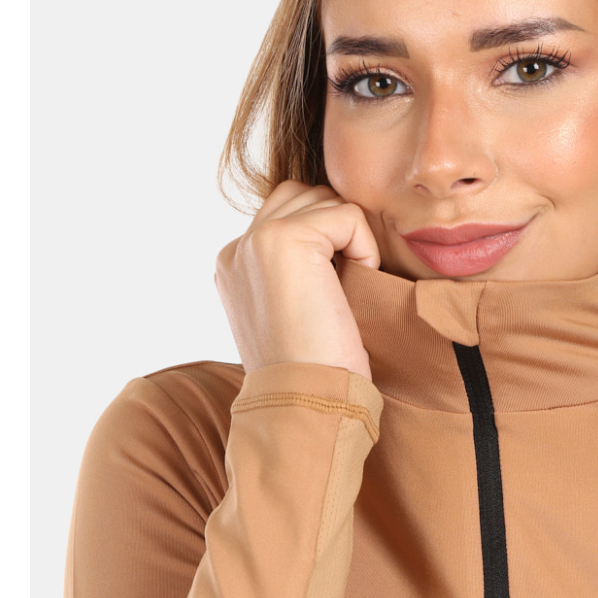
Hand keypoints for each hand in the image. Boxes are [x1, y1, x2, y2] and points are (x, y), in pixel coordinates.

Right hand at [215, 180, 380, 378]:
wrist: (303, 401)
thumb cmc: (314, 369)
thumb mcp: (295, 310)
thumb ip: (298, 269)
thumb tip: (338, 235)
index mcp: (234, 265)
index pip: (286, 214)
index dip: (325, 243)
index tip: (330, 294)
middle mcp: (237, 248)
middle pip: (303, 196)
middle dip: (336, 229)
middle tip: (345, 285)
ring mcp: (255, 240)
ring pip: (324, 199)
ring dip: (349, 236)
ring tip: (346, 287)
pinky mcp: (285, 238)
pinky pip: (348, 216)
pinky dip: (364, 248)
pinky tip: (354, 287)